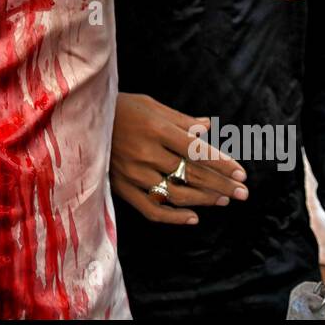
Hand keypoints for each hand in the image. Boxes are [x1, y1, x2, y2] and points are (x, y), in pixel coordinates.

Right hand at [109, 93, 248, 224]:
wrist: (80, 121)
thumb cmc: (120, 108)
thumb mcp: (150, 105)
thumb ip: (180, 119)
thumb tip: (208, 127)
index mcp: (155, 128)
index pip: (196, 150)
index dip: (221, 163)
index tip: (241, 173)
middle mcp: (145, 152)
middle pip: (191, 173)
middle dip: (221, 184)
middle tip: (244, 192)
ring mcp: (133, 173)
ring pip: (176, 193)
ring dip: (204, 199)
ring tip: (224, 200)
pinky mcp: (122, 187)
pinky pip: (151, 209)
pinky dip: (174, 217)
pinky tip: (193, 218)